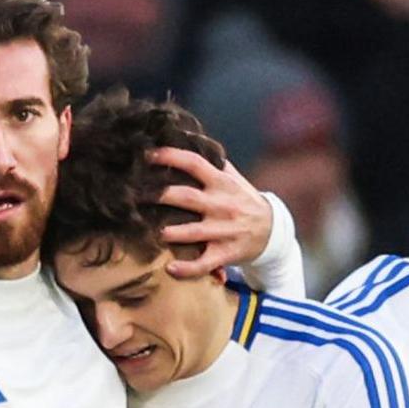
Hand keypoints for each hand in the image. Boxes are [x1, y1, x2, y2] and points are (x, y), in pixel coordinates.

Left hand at [151, 146, 274, 278]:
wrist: (273, 231)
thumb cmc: (245, 201)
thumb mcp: (235, 178)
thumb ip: (213, 162)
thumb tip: (188, 138)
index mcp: (222, 183)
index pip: (194, 164)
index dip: (170, 156)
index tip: (147, 154)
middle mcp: (223, 205)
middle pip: (187, 197)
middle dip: (160, 195)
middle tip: (135, 196)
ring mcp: (225, 231)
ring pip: (194, 232)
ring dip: (171, 232)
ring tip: (153, 232)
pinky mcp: (227, 253)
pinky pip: (205, 263)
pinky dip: (188, 269)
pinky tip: (171, 269)